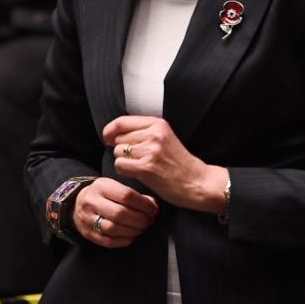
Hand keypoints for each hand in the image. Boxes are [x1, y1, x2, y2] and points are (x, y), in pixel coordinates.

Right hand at [72, 177, 157, 247]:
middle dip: (139, 219)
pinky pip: (108, 241)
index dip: (143, 204)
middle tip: (149, 220)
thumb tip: (152, 205)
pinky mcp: (88, 234)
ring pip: (114, 229)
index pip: (126, 195)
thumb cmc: (102, 194)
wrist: (77, 203)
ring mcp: (88, 219)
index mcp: (101, 187)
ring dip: (133, 231)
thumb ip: (133, 195)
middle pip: (120, 213)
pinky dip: (124, 241)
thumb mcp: (114, 186)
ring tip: (142, 228)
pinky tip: (132, 236)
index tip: (153, 209)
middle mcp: (92, 202)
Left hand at [103, 116, 226, 214]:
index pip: (122, 121)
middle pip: (118, 138)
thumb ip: (144, 132)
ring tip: (140, 167)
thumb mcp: (165, 138)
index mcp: (158, 124)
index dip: (110, 130)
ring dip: (124, 161)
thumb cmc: (179, 163)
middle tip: (136, 159)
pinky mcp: (146, 167)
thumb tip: (114, 134)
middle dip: (121, 149)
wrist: (197, 182)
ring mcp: (150, 151)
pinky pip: (120, 165)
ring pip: (118, 152)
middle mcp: (154, 134)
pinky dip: (124, 171)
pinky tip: (137, 174)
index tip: (107, 138)